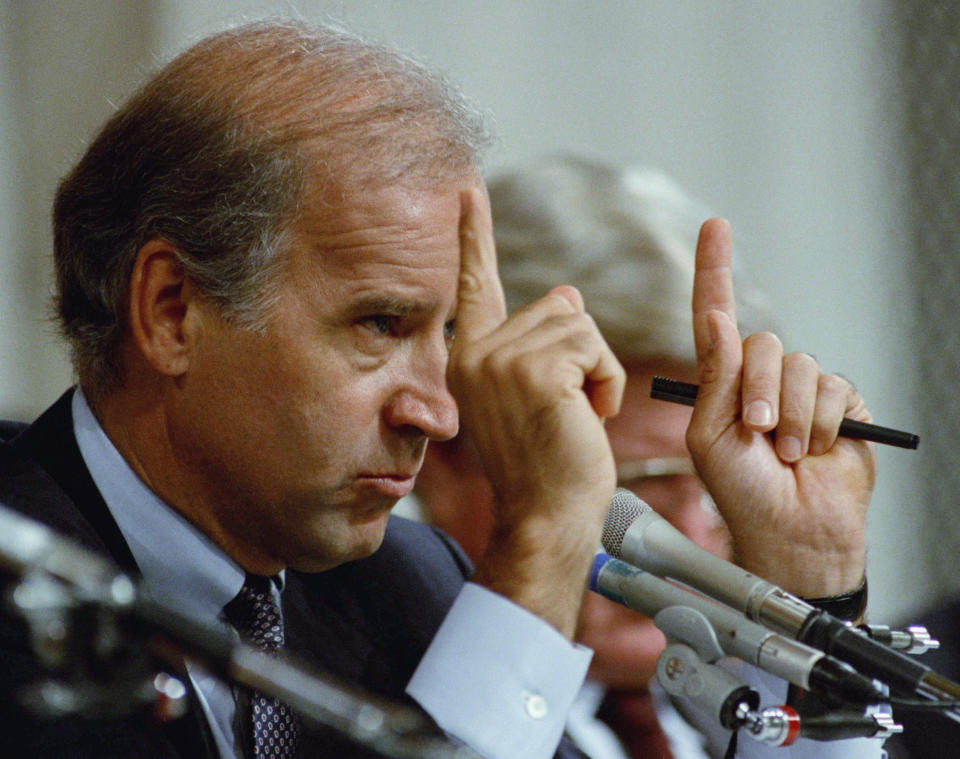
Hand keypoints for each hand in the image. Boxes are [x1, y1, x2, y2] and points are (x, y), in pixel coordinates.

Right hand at [447, 187, 624, 636]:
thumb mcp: (532, 396)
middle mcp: (474, 352)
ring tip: (577, 416)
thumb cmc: (546, 464)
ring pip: (580, 324)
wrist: (547, 517)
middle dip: (581, 353)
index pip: (472, 285)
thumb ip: (539, 342)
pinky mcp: (536, 369)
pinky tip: (587, 418)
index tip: (466, 191)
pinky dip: (606, 381)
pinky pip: (594, 347)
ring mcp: (500, 359)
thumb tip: (567, 293)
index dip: (472, 237)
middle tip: (569, 408)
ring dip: (597, 370)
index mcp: (468, 357)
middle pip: (558, 305)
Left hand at [685, 219, 875, 596]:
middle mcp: (762, 379)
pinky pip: (833, 390)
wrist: (791, 532)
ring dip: (791, 417)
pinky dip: (820, 424)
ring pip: (800, 367)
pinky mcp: (841, 405)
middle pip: (762, 344)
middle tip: (757, 434)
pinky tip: (815, 452)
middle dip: (759, 393)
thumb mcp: (709, 436)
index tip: (715, 226)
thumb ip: (714, 379)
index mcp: (723, 383)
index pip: (717, 316)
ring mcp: (802, 391)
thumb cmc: (740, 492)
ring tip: (785, 454)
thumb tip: (717, 319)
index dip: (714, 271)